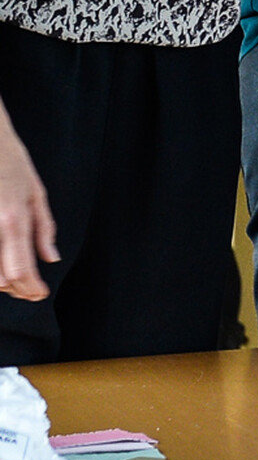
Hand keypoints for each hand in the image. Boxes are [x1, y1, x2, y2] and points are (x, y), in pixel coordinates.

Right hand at [0, 104, 57, 300]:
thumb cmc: (11, 165)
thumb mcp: (36, 193)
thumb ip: (43, 229)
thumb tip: (51, 260)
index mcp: (13, 219)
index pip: (21, 270)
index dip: (31, 289)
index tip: (40, 294)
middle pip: (0, 278)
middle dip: (17, 289)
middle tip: (30, 290)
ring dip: (1, 282)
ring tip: (15, 280)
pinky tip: (1, 267)